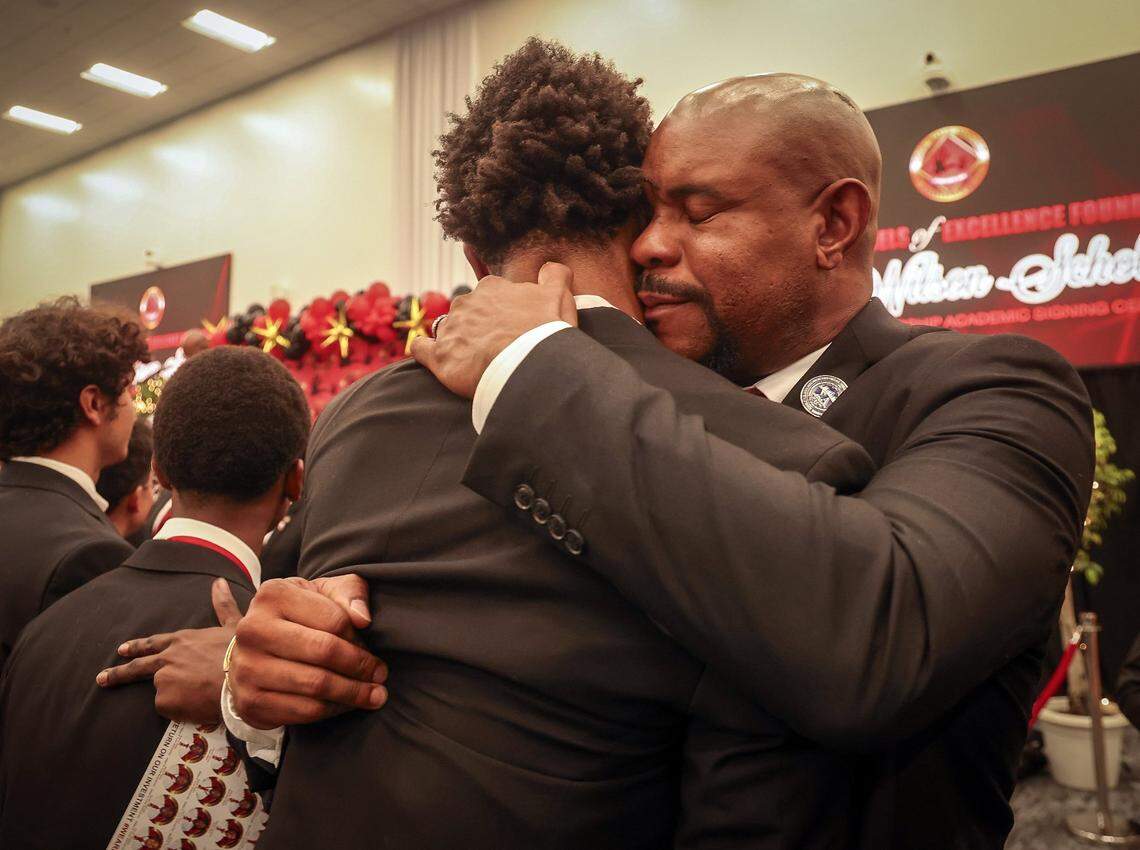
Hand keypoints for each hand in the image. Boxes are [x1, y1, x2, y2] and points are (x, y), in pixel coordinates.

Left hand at [97, 577, 242, 724]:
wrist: (241, 678)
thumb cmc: (241, 651)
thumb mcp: (233, 625)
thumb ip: (222, 604)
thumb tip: (218, 581)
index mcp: (181, 640)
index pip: (153, 643)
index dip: (137, 647)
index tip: (122, 650)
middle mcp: (167, 658)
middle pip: (136, 667)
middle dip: (118, 673)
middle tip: (102, 679)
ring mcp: (162, 679)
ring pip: (162, 691)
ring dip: (175, 696)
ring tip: (191, 700)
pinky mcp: (163, 700)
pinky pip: (170, 709)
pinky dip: (183, 710)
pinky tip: (200, 705)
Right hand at [227, 575, 387, 728]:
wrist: (254, 648)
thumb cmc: (299, 614)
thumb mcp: (322, 591)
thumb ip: (349, 593)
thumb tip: (363, 619)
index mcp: (274, 595)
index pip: (334, 620)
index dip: (359, 639)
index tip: (373, 650)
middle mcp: (254, 629)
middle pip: (324, 652)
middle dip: (360, 668)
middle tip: (381, 676)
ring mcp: (247, 668)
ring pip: (316, 686)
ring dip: (353, 693)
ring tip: (374, 694)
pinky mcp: (250, 702)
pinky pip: (303, 711)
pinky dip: (332, 711)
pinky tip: (346, 705)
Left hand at [412, 262, 577, 397]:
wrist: (528, 366)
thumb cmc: (545, 333)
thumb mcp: (558, 297)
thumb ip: (554, 276)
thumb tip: (549, 267)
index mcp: (493, 287)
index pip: (491, 294)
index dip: (501, 312)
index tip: (511, 328)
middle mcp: (467, 302)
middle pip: (468, 312)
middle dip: (478, 326)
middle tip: (496, 347)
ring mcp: (451, 327)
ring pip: (447, 329)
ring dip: (456, 340)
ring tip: (473, 360)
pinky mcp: (439, 355)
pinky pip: (421, 348)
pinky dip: (425, 351)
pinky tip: (435, 358)